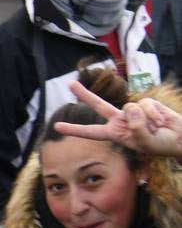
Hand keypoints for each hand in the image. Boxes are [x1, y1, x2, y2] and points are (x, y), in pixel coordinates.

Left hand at [55, 79, 181, 157]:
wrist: (179, 137)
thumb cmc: (161, 144)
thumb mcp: (145, 142)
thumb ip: (136, 127)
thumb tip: (130, 109)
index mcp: (115, 134)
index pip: (91, 132)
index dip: (74, 129)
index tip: (56, 126)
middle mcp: (120, 121)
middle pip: (98, 105)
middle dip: (84, 94)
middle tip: (70, 83)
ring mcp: (132, 112)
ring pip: (131, 107)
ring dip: (146, 120)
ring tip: (155, 129)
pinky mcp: (146, 104)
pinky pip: (146, 105)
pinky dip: (155, 114)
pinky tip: (160, 122)